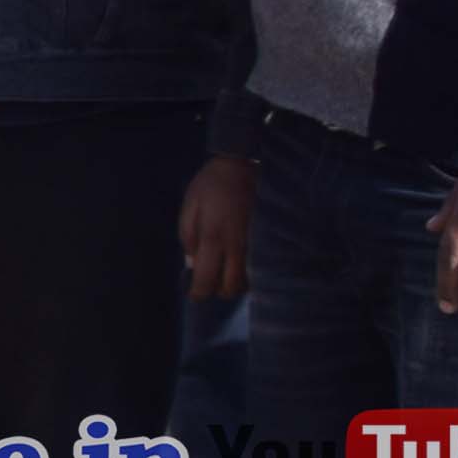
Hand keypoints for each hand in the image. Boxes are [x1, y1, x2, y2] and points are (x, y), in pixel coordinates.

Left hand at [181, 151, 256, 306]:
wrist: (243, 164)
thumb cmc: (211, 185)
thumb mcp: (189, 206)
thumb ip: (188, 237)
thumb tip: (193, 265)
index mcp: (213, 238)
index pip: (206, 280)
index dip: (199, 293)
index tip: (194, 291)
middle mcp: (237, 246)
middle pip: (231, 289)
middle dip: (218, 290)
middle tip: (210, 279)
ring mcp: (257, 245)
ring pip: (249, 282)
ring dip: (236, 283)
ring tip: (225, 270)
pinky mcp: (269, 241)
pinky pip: (261, 269)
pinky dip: (251, 274)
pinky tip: (242, 263)